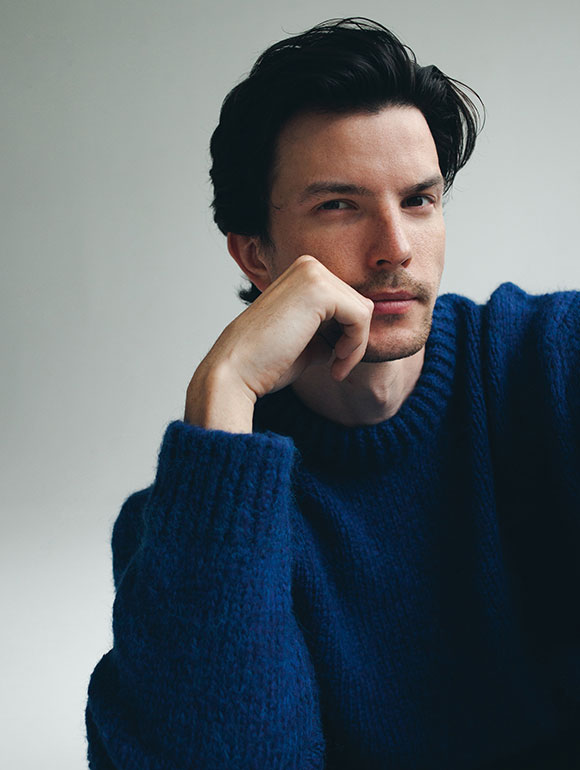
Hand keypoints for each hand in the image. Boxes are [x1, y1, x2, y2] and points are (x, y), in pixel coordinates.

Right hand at [184, 255, 373, 431]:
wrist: (236, 371)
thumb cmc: (264, 363)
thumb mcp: (305, 344)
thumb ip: (326, 334)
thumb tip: (346, 339)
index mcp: (302, 275)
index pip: (347, 301)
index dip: (348, 335)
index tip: (335, 364)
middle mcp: (308, 266)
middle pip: (359, 302)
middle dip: (355, 340)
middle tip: (336, 368)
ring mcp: (312, 273)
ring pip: (363, 309)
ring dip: (357, 345)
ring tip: (336, 367)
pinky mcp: (319, 289)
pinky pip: (361, 317)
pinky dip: (356, 345)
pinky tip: (335, 363)